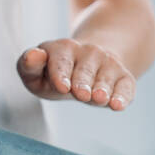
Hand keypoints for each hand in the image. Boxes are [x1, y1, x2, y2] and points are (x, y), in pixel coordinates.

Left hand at [16, 39, 133, 109]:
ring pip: (105, 77)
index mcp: (62, 49)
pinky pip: (125, 86)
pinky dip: (123, 96)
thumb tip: (33, 55)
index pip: (60, 61)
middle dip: (83, 82)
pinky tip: (117, 105)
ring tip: (99, 99)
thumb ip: (28, 66)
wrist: (90, 66)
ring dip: (103, 88)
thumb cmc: (55, 75)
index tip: (62, 86)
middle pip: (84, 70)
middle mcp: (88, 52)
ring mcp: (107, 63)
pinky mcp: (123, 77)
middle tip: (81, 95)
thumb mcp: (36, 73)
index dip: (61, 73)